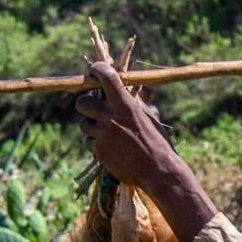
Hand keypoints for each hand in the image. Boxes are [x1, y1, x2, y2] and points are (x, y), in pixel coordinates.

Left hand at [74, 60, 220, 241]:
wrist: (158, 171)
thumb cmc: (158, 142)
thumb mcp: (148, 116)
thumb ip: (133, 102)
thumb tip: (131, 89)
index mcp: (125, 104)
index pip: (105, 76)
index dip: (96, 70)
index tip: (93, 71)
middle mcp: (110, 117)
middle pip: (82, 102)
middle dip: (85, 104)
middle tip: (94, 109)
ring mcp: (102, 135)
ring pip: (84, 124)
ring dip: (91, 127)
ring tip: (108, 134)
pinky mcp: (98, 151)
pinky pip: (89, 142)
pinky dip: (96, 145)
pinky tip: (111, 149)